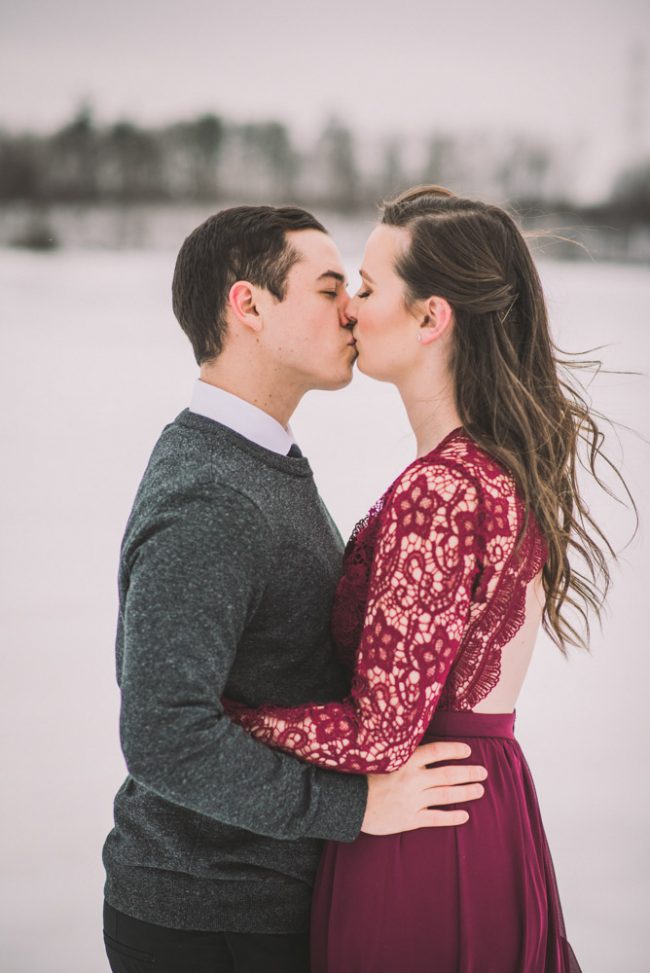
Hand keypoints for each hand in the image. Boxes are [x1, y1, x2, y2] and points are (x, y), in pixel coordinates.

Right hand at [361, 741, 486, 834]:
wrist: (348, 803)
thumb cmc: (362, 776)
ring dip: (466, 792)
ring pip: (446, 795)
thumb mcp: (382, 758)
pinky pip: (436, 818)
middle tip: (483, 772)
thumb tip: (420, 746)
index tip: (468, 751)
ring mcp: (412, 800)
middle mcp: (413, 779)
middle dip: (468, 773)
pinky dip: (452, 816)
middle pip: (448, 774)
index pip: (437, 751)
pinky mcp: (410, 819)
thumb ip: (402, 754)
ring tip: (480, 790)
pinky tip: (464, 815)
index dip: (455, 750)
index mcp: (406, 761)